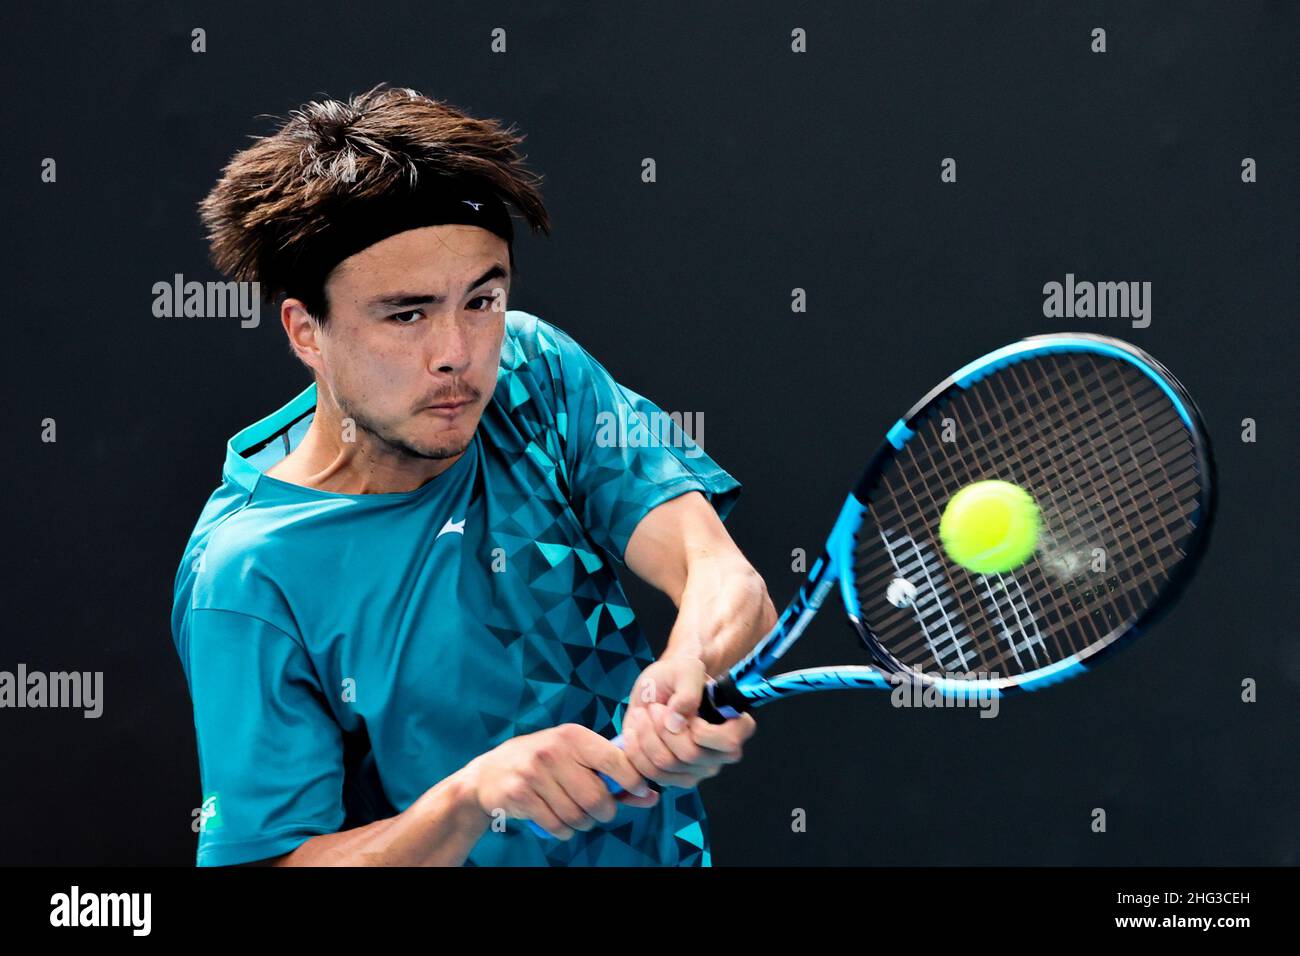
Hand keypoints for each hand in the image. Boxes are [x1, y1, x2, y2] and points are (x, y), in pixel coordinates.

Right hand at [463, 724, 658, 839]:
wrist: (488, 775)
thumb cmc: (543, 765)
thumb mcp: (575, 758)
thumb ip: (613, 776)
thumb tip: (652, 796)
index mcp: (573, 735)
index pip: (615, 760)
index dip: (633, 781)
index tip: (640, 791)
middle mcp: (554, 750)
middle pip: (598, 798)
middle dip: (603, 812)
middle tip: (597, 811)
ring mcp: (534, 772)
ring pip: (578, 815)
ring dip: (582, 824)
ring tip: (573, 814)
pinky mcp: (520, 794)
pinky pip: (557, 826)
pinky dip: (563, 831)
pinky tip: (556, 820)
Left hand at [621, 655, 755, 788]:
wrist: (658, 688)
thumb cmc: (677, 677)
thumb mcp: (686, 669)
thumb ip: (688, 691)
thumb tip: (677, 722)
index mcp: (735, 728)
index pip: (728, 743)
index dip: (701, 730)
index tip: (684, 711)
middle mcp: (719, 755)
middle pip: (690, 756)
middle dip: (663, 728)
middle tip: (655, 707)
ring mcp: (697, 770)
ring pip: (666, 766)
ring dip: (646, 737)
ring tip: (643, 715)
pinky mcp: (673, 778)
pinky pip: (649, 775)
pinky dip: (635, 751)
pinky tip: (634, 732)